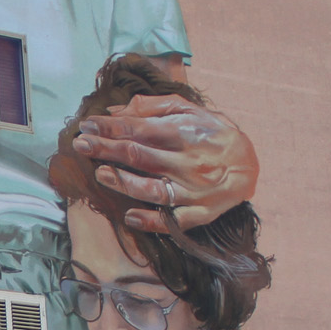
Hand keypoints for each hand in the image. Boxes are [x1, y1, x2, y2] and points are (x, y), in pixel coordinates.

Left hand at [72, 92, 258, 231]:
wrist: (250, 165)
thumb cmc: (212, 134)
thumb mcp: (190, 111)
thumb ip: (152, 108)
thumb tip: (114, 111)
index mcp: (186, 133)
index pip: (140, 129)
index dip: (110, 127)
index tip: (87, 126)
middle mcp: (189, 163)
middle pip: (140, 156)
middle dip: (107, 149)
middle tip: (80, 145)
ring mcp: (194, 191)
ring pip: (153, 190)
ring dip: (124, 183)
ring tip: (101, 175)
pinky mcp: (200, 213)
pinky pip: (173, 221)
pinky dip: (152, 221)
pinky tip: (130, 217)